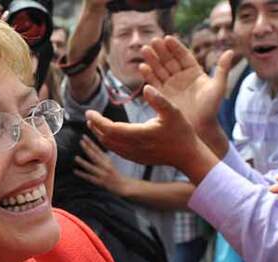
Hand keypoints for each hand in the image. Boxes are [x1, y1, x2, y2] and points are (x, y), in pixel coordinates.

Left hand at [73, 136, 130, 196]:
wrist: (124, 186)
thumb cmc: (115, 175)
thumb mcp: (109, 164)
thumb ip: (102, 158)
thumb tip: (93, 151)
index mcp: (107, 160)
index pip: (98, 150)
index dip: (91, 143)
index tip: (84, 136)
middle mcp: (105, 166)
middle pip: (95, 156)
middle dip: (88, 148)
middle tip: (80, 141)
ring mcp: (103, 174)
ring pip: (92, 167)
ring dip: (83, 162)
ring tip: (76, 157)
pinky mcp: (101, 182)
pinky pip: (90, 178)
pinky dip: (82, 174)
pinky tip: (75, 171)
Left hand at [86, 84, 218, 182]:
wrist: (188, 156)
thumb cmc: (182, 132)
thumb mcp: (174, 111)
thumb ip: (159, 99)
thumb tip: (146, 87)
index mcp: (141, 134)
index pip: (111, 128)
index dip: (97, 121)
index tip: (89, 112)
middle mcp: (135, 147)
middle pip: (107, 138)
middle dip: (96, 127)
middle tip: (89, 116)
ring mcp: (136, 155)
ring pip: (111, 147)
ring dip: (101, 135)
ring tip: (94, 125)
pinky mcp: (138, 159)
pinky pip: (118, 152)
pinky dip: (109, 143)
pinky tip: (109, 136)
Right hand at [139, 36, 232, 154]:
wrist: (200, 129)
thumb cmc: (211, 109)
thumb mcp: (218, 88)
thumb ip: (222, 69)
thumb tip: (231, 52)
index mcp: (194, 72)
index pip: (183, 56)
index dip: (176, 47)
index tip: (168, 38)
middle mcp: (181, 77)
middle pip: (170, 60)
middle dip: (161, 51)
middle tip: (153, 41)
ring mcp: (171, 86)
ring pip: (160, 69)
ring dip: (152, 60)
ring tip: (145, 49)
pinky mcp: (163, 96)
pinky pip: (154, 83)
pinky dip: (148, 75)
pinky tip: (142, 67)